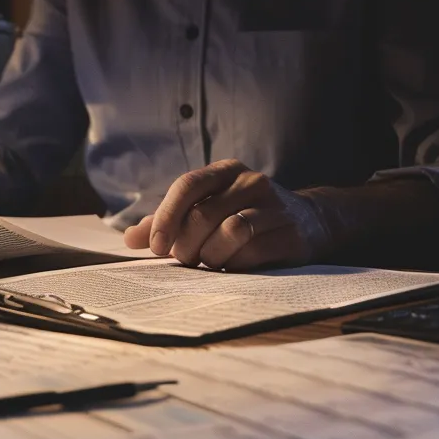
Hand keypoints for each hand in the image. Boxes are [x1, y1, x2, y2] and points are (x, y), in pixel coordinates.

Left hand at [123, 159, 331, 270]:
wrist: (308, 222)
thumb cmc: (244, 216)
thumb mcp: (208, 210)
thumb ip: (169, 222)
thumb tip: (130, 239)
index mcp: (226, 171)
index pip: (187, 185)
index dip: (166, 216)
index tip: (156, 246)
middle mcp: (252, 182)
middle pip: (204, 214)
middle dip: (187, 244)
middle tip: (186, 260)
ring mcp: (275, 206)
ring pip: (231, 232)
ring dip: (212, 256)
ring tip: (211, 263)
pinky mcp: (291, 233)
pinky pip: (254, 252)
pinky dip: (236, 264)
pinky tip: (234, 267)